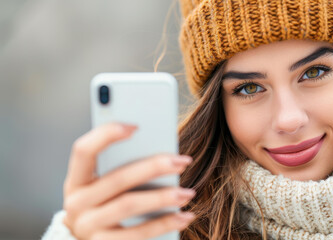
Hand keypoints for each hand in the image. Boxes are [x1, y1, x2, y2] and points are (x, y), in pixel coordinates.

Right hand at [62, 123, 194, 239]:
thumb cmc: (105, 205)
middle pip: (117, 179)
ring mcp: (87, 227)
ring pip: (128, 205)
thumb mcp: (104, 186)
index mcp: (76, 180)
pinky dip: (165, 223)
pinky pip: (138, 234)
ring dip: (163, 197)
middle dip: (153, 167)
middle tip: (182, 161)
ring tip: (187, 192)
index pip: (83, 151)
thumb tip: (160, 151)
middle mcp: (76, 203)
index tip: (136, 126)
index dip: (106, 135)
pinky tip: (184, 217)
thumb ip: (121, 167)